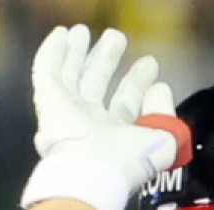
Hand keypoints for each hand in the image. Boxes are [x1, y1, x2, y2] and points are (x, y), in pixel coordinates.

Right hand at [21, 25, 179, 209]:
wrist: (90, 174)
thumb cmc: (127, 163)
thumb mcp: (162, 139)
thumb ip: (166, 114)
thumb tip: (161, 88)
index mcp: (116, 135)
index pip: (126, 102)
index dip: (138, 82)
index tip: (150, 63)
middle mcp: (90, 123)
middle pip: (97, 83)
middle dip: (106, 60)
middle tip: (116, 38)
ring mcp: (68, 112)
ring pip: (71, 75)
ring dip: (77, 53)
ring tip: (83, 31)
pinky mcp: (49, 101)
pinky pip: (47, 72)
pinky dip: (53, 53)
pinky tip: (61, 36)